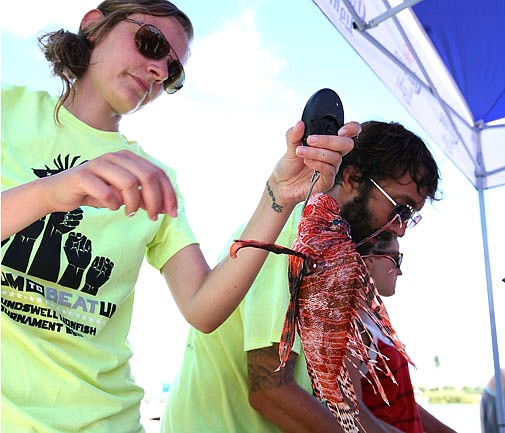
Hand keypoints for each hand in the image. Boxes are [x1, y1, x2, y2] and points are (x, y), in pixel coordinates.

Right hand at [42, 150, 177, 220]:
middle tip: (152, 217)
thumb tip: (168, 208)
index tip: (172, 213)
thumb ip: (145, 198)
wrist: (60, 193)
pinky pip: (106, 192)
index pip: (158, 173)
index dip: (168, 194)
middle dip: (155, 200)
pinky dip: (113, 204)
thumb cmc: (97, 192)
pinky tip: (112, 207)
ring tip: (129, 213)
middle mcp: (116, 157)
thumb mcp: (125, 196)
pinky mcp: (82, 175)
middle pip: (147, 176)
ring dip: (134, 203)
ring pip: (129, 182)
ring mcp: (98, 163)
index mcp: (129, 158)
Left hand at [272, 120, 359, 206]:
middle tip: (310, 140)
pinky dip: (318, 164)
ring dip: (316, 152)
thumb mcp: (290, 147)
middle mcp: (333, 155)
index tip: (341, 130)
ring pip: (335, 157)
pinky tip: (307, 161)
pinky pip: (329, 171)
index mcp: (328, 143)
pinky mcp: (327, 182)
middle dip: (329, 140)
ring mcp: (331, 169)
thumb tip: (299, 123)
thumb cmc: (289, 166)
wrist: (281, 184)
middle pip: (347, 144)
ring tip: (300, 151)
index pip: (350, 133)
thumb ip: (294, 135)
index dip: (351, 129)